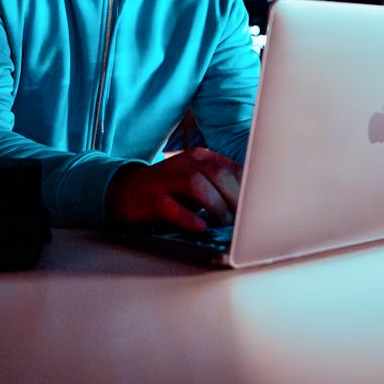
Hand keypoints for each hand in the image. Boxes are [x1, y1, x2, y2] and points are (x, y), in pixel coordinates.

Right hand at [105, 147, 242, 231]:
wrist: (128, 190)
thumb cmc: (171, 189)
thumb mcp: (198, 179)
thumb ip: (221, 185)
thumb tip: (252, 202)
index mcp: (201, 156)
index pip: (231, 168)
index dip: (246, 188)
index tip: (256, 206)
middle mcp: (185, 162)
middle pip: (217, 174)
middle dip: (234, 198)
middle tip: (241, 219)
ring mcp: (167, 179)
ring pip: (197, 185)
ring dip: (215, 206)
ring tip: (221, 223)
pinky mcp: (152, 198)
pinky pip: (173, 206)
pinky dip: (189, 218)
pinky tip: (200, 226)